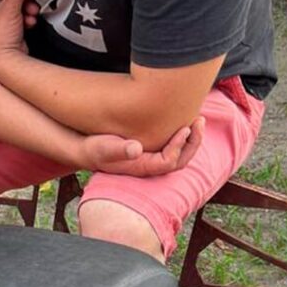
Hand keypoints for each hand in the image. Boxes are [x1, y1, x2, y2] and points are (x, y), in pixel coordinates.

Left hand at [0, 0, 30, 59]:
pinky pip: (23, 18)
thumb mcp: (10, 7)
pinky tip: (30, 23)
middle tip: (32, 2)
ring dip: (28, 9)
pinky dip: (28, 19)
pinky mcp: (12, 30)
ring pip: (20, 8)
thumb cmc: (1, 34)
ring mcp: (3, 21)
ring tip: (32, 14)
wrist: (5, 60)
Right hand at [79, 117, 205, 176]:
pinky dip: (182, 134)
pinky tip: (184, 119)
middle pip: (180, 160)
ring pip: (179, 153)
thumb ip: (119, 149)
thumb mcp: (104, 147)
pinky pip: (173, 145)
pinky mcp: (150, 150)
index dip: (180, 146)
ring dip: (191, 137)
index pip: (169, 162)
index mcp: (142, 167)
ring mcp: (151, 158)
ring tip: (198, 119)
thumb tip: (136, 149)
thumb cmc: (95, 148)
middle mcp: (150, 165)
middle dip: (193, 142)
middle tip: (199, 121)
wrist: (86, 149)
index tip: (185, 128)